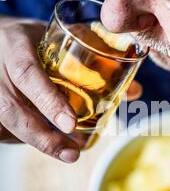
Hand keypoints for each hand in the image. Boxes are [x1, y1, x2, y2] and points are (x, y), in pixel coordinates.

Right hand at [0, 16, 141, 161]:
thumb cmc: (37, 39)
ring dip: (38, 143)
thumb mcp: (61, 36)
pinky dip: (29, 140)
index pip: (28, 74)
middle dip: (42, 137)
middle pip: (12, 111)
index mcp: (16, 45)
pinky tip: (50, 145)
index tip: (70, 124)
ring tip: (69, 154)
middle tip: (73, 154)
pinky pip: (5, 131)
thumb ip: (94, 59)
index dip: (48, 101)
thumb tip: (135, 92)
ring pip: (7, 125)